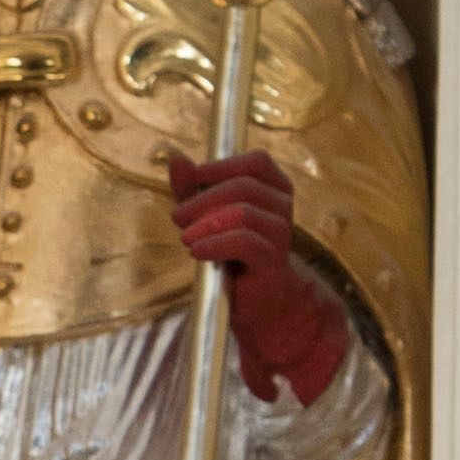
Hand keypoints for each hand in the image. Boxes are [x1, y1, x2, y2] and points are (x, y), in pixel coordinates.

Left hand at [169, 149, 348, 404]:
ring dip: (205, 221)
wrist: (257, 303)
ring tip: (185, 237)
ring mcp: (281, 236)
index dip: (222, 166)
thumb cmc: (231, 253)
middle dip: (203, 199)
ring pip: (244, 212)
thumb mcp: (206, 215)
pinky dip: (215, 244)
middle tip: (177, 217)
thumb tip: (176, 157)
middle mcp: (283, 208)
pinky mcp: (272, 263)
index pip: (257, 162)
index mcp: (275, 189)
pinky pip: (244, 242)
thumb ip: (192, 187)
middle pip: (244, 186)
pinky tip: (196, 251)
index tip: (193, 179)